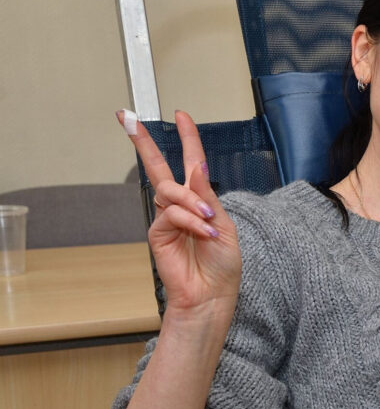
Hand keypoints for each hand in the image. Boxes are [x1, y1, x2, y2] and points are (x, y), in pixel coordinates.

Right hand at [120, 110, 240, 315]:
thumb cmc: (222, 263)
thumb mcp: (224, 225)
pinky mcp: (158, 232)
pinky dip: (190, 222)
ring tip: (209, 225)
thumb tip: (199, 167)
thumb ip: (208, 196)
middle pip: (158, 167)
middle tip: (127, 118)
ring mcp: (166, 217)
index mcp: (201, 199)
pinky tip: (203, 234)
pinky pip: (172, 214)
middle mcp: (180, 204)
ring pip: (170, 191)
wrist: (212, 293)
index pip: (191, 163)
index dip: (187, 138)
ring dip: (192, 204)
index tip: (181, 115)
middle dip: (143, 142)